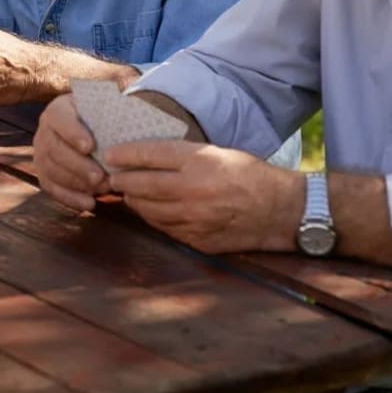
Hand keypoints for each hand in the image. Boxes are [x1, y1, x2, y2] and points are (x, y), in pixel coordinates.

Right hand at [33, 93, 110, 210]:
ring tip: (102, 189)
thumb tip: (131, 122)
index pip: (59, 118)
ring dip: (76, 183)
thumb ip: (113, 115)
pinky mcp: (43, 173)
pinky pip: (51, 188)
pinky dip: (70, 198)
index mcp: (58, 109)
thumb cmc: (102, 120)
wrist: (92, 132)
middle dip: (77, 165)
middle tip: (100, 177)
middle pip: (54, 148)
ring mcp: (41, 153)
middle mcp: (45, 130)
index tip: (90, 146)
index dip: (72, 132)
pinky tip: (90, 203)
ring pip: (51, 170)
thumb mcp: (105, 110)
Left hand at [105, 141, 301, 253]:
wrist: (281, 211)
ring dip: (133, 201)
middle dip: (121, 180)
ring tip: (127, 193)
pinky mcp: (197, 239)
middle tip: (111, 176)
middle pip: (142, 185)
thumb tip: (146, 155)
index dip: (125, 154)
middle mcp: (193, 190)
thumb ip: (182, 156)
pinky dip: (152, 218)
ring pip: (148, 210)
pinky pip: (163, 228)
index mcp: (200, 162)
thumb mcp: (217, 153)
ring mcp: (194, 218)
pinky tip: (148, 210)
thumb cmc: (249, 175)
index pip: (150, 154)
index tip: (110, 154)